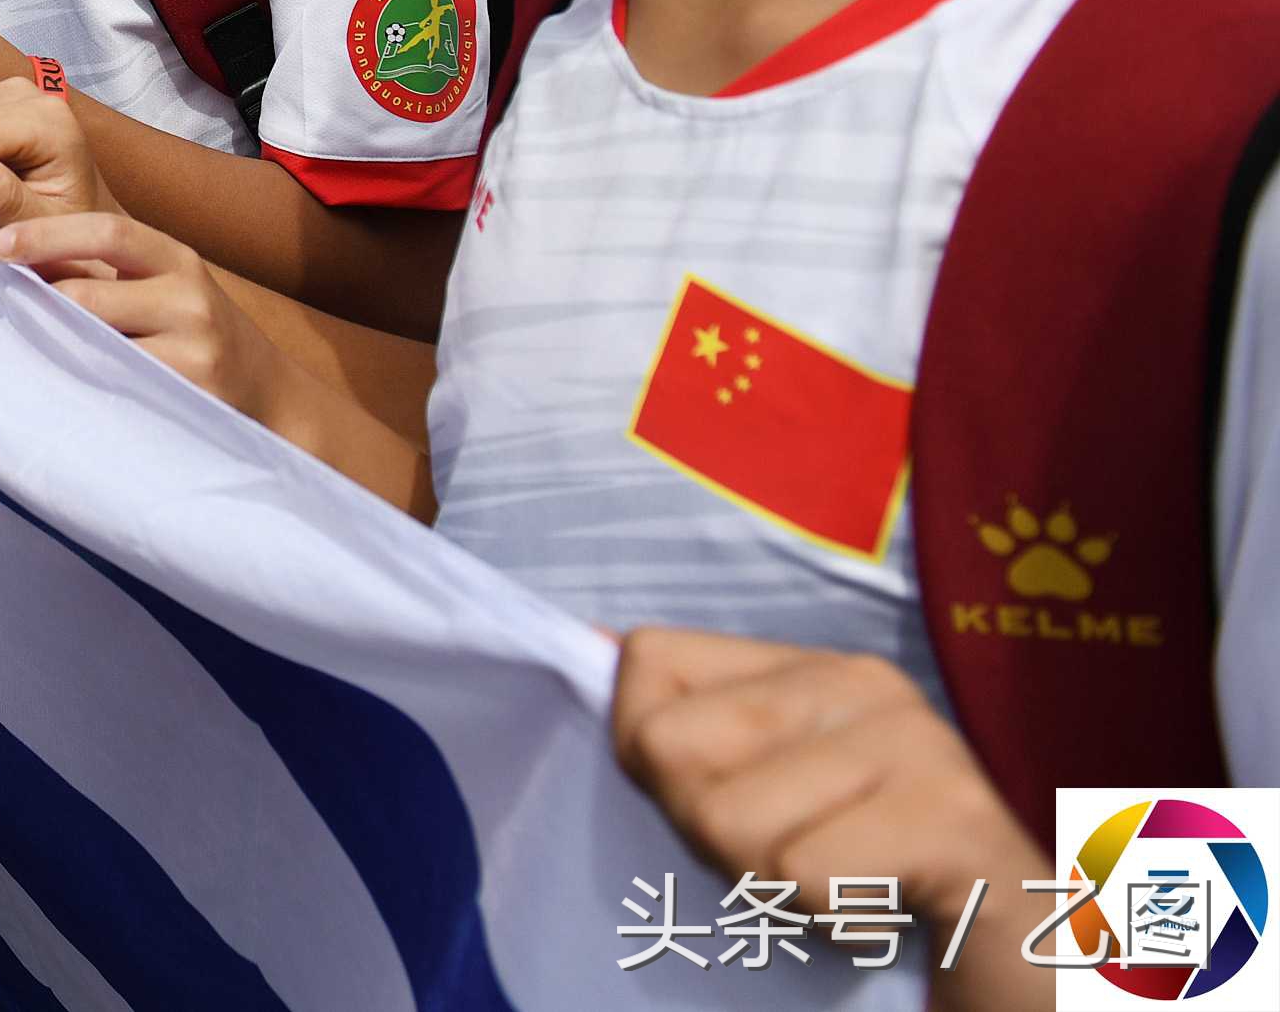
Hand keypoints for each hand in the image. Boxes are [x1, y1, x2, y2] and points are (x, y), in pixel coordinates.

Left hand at [0, 210, 286, 421]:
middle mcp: (188, 294)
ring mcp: (194, 345)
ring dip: (54, 344)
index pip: (107, 231)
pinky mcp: (191, 391)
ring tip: (25, 346)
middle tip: (1, 308)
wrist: (267, 392)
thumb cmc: (190, 331)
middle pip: (89, 294)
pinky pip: (117, 384)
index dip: (48, 235)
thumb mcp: (160, 285)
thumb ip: (102, 269)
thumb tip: (12, 252)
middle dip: (38, 302)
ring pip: (96, 343)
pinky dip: (83, 381)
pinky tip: (62, 383)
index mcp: (174, 257)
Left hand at [611, 629, 1051, 999]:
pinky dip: (829, 922)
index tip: (728, 810)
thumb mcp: (769, 807)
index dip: (650, 758)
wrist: (1041, 977)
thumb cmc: (879, 893)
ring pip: (729, 822)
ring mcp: (918, 743)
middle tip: (800, 867)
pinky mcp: (955, 818)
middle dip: (711, 838)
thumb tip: (588, 653)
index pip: (648, 660)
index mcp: (814, 667)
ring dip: (774, 891)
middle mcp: (866, 683)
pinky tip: (889, 915)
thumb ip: (692, 740)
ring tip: (851, 891)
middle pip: (671, 747)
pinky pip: (801, 872)